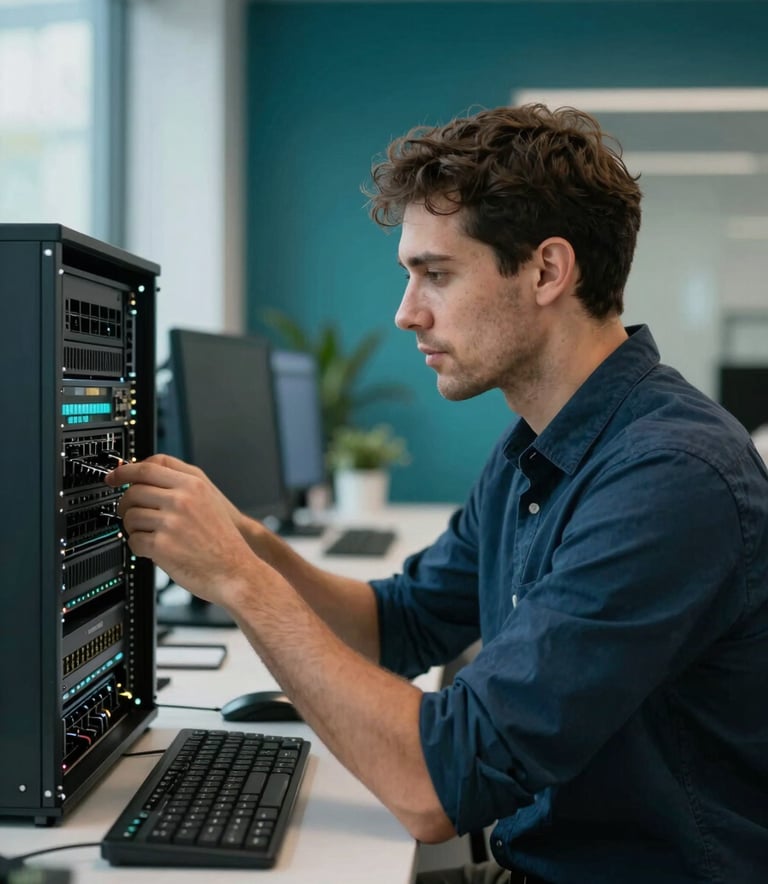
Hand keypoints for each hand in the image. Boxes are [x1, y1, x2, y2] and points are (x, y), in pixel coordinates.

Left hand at [105, 454, 256, 604]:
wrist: (236, 570)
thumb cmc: (222, 539)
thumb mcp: (209, 500)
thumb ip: (181, 485)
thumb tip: (145, 478)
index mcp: (193, 485)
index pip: (148, 467)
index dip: (125, 470)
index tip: (114, 476)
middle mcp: (182, 500)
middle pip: (134, 490)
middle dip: (125, 502)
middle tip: (127, 512)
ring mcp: (171, 522)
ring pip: (130, 516)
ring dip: (132, 527)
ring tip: (147, 534)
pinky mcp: (162, 546)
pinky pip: (134, 540)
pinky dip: (138, 546)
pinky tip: (152, 549)